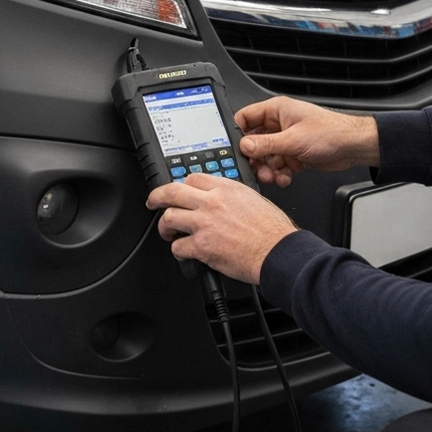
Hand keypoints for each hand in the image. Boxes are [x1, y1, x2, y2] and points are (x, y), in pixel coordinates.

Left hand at [147, 173, 296, 284]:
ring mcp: (204, 223)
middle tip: (153, 203)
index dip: (181, 186)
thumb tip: (218, 200)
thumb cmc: (273, 230)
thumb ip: (231, 196)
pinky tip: (184, 252)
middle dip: (156, 198)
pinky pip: (177, 247)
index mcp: (225, 188)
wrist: (278, 252)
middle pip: (171, 192)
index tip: (178, 193)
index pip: (191, 178)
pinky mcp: (202, 246)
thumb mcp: (253, 199)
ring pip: (169, 218)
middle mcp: (211, 202)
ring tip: (169, 232)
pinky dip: (178, 251)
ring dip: (165, 227)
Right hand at [235, 96, 379, 187]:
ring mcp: (286, 139)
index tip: (235, 150)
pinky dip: (279, 173)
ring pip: (266, 156)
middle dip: (255, 158)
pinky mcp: (294, 153)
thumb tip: (244, 146)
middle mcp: (279, 124)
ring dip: (267, 169)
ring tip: (273, 176)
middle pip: (254, 141)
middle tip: (256, 169)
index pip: (245, 118)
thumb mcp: (293, 139)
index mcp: (276, 110)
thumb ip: (266, 144)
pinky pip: (278, 165)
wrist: (354, 146)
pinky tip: (285, 178)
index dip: (238, 134)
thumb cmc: (331, 132)